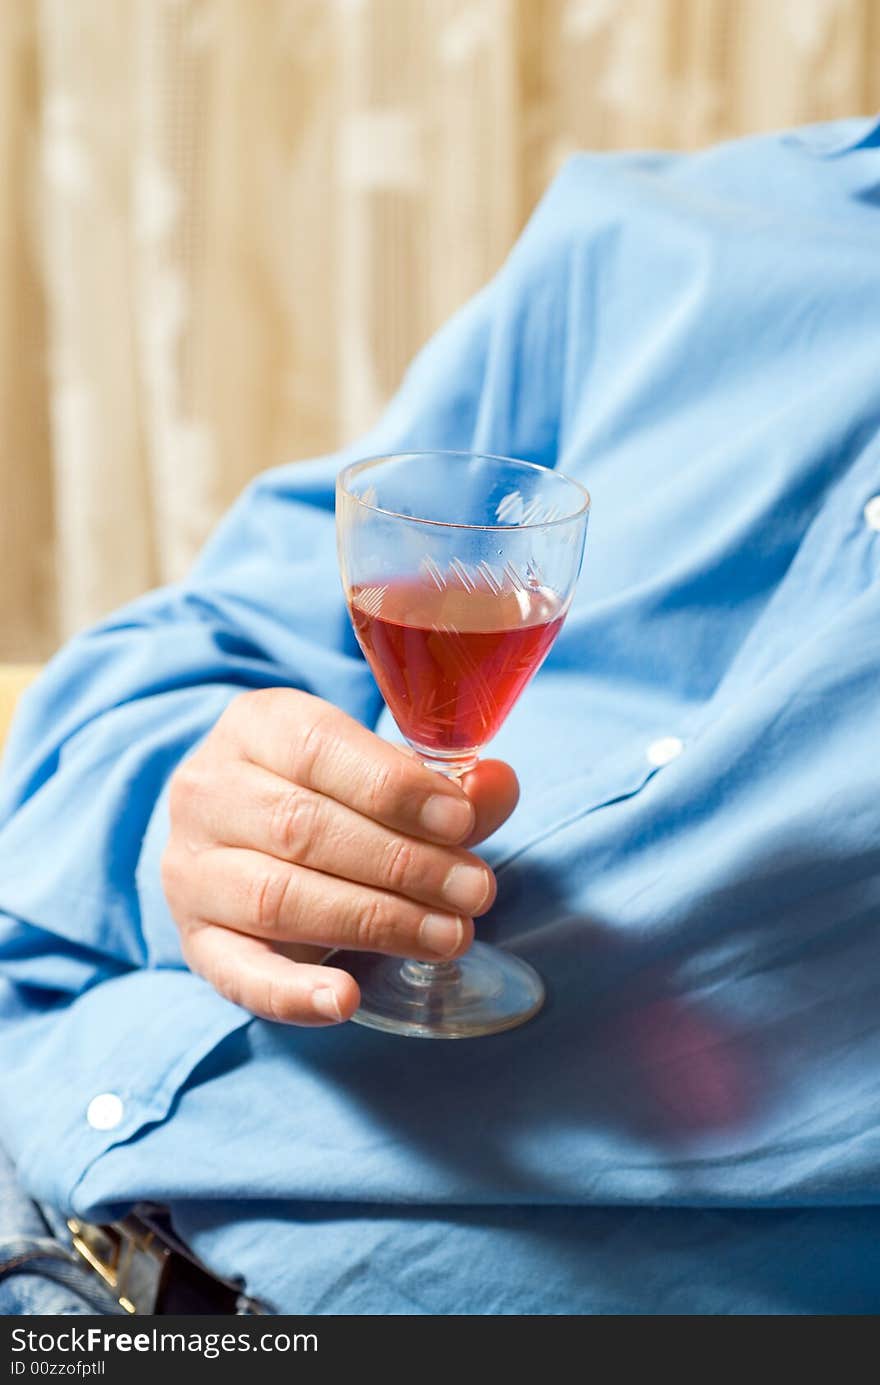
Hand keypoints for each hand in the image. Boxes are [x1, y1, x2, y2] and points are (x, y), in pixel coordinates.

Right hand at [161, 689, 518, 1025]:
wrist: (243, 838)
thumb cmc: (329, 795)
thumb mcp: (381, 772)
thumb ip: (442, 786)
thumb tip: (497, 786)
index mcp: (256, 727)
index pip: (318, 749)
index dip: (393, 788)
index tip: (460, 822)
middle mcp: (208, 791)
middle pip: (302, 828)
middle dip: (401, 864)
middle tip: (475, 890)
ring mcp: (191, 869)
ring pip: (276, 897)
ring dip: (372, 922)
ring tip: (447, 935)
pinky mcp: (195, 940)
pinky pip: (238, 973)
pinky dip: (292, 992)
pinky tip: (346, 999)